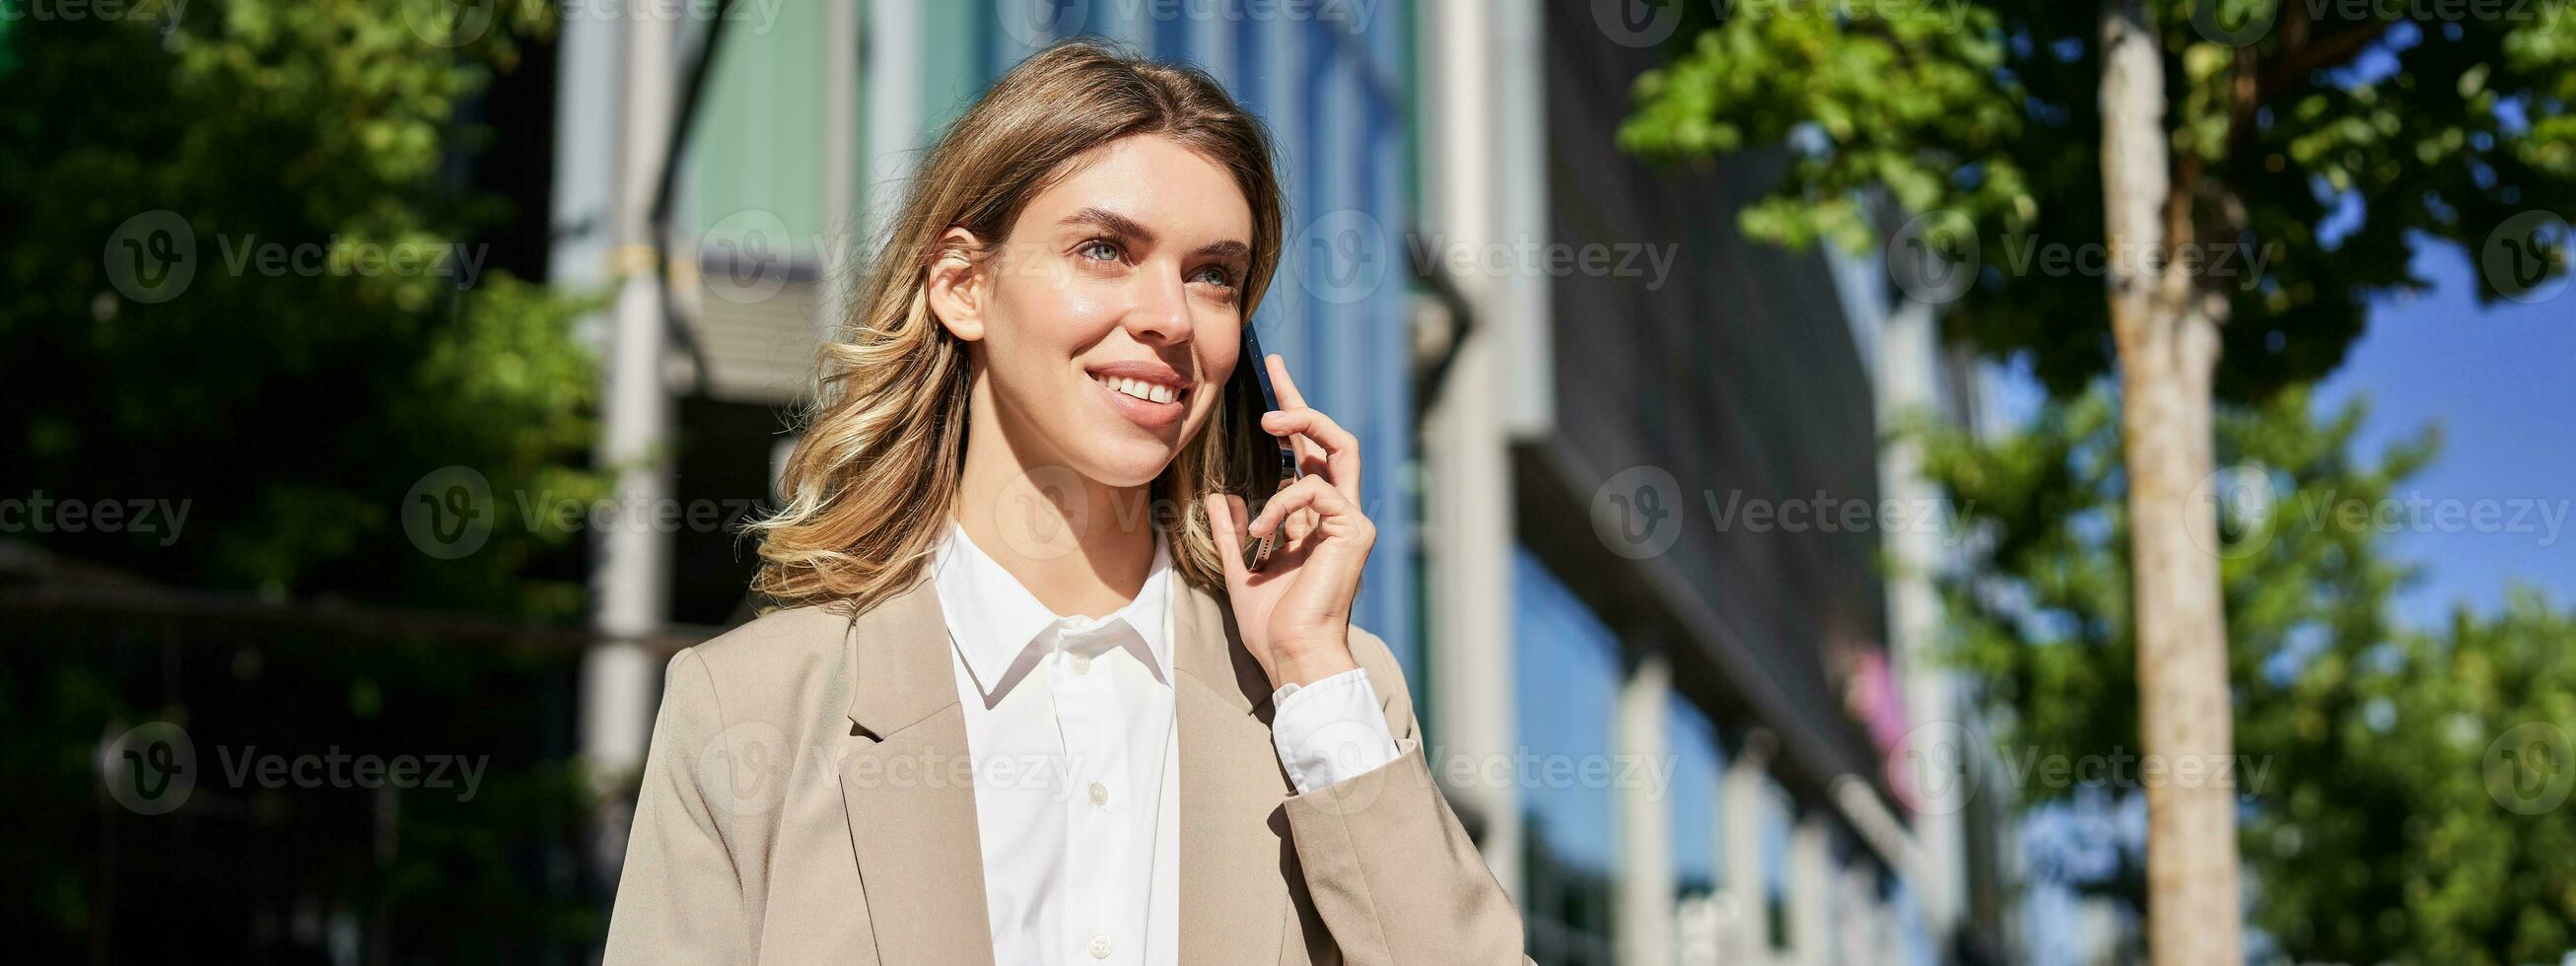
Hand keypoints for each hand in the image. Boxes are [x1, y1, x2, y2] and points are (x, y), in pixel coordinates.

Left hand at [1201, 353, 1375, 688]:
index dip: (1290, 414)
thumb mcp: (1240, 564)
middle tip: (1275, 372)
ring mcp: (1351, 521)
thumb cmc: (1272, 622)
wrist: (1293, 655)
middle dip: (1303, 401)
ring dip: (1300, 426)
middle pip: (1332, 439)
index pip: (1306, 455)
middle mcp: (1339, 514)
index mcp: (1314, 519)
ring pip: (1338, 448)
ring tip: (1266, 422)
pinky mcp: (1353, 531)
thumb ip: (1232, 529)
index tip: (1273, 376)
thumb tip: (1220, 495)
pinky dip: (1281, 501)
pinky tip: (1260, 529)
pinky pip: (1316, 490)